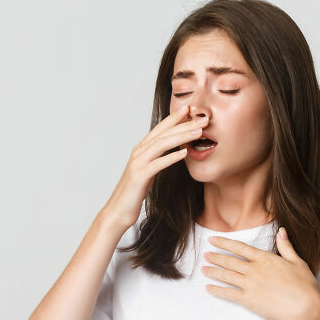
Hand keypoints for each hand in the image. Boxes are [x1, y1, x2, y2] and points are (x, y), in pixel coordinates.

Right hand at [102, 103, 209, 229]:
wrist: (118, 211)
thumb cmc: (134, 193)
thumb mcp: (148, 172)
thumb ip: (157, 160)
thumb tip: (172, 153)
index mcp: (141, 150)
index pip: (160, 129)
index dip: (174, 118)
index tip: (190, 109)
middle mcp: (139, 152)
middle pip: (164, 133)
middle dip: (184, 124)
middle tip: (202, 118)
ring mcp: (138, 163)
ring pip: (162, 145)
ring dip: (181, 137)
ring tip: (198, 132)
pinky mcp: (139, 176)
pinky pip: (157, 164)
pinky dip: (171, 157)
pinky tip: (184, 153)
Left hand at [202, 227, 319, 319]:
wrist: (303, 309)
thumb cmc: (304, 286)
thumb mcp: (298, 262)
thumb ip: (286, 246)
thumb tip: (281, 231)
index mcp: (265, 259)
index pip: (239, 247)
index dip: (224, 243)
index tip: (212, 240)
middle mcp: (254, 270)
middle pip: (229, 261)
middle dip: (215, 257)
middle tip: (205, 255)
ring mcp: (249, 285)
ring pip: (226, 276)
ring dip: (213, 271)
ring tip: (203, 269)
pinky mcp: (248, 300)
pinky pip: (228, 294)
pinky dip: (217, 290)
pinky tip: (209, 288)